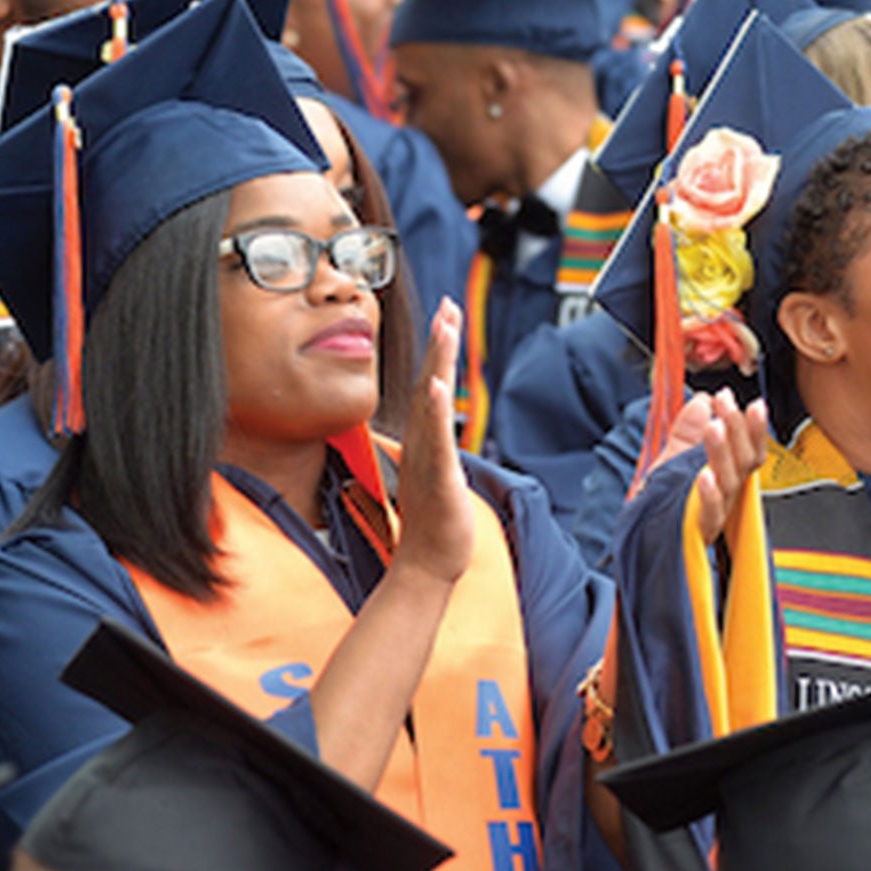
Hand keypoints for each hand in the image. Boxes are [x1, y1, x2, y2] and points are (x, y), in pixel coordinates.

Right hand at [394, 300, 474, 584]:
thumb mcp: (438, 472)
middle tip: (446, 306)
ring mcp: (430, 458)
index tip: (446, 313)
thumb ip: (436, 446)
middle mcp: (424, 442)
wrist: (426, 565)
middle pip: (431, 383)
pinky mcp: (440, 478)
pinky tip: (439, 387)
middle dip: (440, 343)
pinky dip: (437, 412)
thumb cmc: (434, 520)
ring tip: (444, 329)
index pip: (432, 385)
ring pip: (433, 403)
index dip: (438, 349)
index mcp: (426, 439)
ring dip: (438, 364)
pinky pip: (437, 441)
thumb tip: (438, 429)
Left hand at [678, 388, 769, 543]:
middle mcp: (729, 495)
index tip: (753, 403)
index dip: (755, 427)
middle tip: (725, 403)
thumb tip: (702, 400)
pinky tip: (703, 476)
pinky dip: (708, 494)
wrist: (648, 544)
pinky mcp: (699, 532)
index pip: (751, 450)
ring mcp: (716, 514)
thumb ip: (688, 432)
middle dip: (736, 429)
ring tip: (713, 427)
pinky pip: (708, 512)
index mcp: (729, 476)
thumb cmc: (668, 503)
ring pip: (727, 481)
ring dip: (721, 452)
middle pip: (744, 461)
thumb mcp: (675, 461)